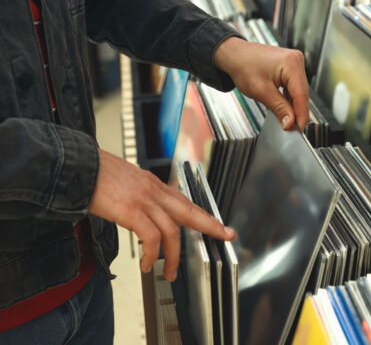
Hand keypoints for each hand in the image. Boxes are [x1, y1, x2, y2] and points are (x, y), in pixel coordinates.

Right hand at [88, 149, 235, 281]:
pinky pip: (152, 237)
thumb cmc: (95, 174)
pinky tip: (147, 264)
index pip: (184, 201)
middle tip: (225, 235)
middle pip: (190, 210)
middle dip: (210, 225)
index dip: (202, 214)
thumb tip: (142, 212)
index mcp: (153, 185)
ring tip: (169, 272)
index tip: (217, 223)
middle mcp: (154, 190)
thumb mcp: (125, 181)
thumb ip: (139, 195)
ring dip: (173, 256)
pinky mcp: (132, 210)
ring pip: (172, 230)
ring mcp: (144, 200)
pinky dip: (152, 254)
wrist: (76, 165)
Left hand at [214, 37, 308, 129]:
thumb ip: (279, 108)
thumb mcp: (261, 91)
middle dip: (297, 112)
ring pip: (299, 92)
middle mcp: (296, 60)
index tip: (299, 129)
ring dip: (293, 106)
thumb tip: (290, 122)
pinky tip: (284, 107)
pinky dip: (289, 99)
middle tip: (291, 128)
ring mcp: (294, 63)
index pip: (301, 95)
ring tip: (286, 119)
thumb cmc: (243, 65)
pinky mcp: (290, 68)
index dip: (301, 115)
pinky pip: (294, 87)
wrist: (234, 55)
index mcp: (291, 63)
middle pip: (302, 93)